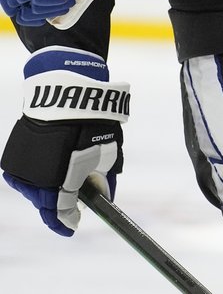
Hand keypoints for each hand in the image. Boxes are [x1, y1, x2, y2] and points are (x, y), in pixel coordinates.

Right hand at [2, 47, 128, 235]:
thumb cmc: (91, 126)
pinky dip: (35, 176)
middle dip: (58, 207)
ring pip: (33, 189)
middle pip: (46, 202)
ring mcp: (21, 169)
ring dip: (45, 190)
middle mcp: (36, 180)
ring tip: (59, 185)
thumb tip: (106, 196)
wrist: (64, 98)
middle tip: (70, 210)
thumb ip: (104, 180)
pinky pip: (24, 174)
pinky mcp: (12, 158)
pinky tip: (47, 170)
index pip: (62, 211)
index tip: (73, 227)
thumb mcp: (107, 154)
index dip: (68, 221)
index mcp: (60, 182)